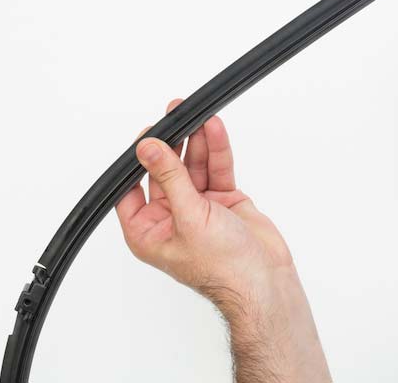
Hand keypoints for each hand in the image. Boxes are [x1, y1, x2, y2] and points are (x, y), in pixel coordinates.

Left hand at [115, 99, 330, 381]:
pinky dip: (217, 150)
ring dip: (196, 141)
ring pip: (193, 165)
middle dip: (171, 143)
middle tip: (174, 116)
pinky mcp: (223, 200)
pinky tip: (214, 130)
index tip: (146, 136)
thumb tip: (148, 149)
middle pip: (166, 170)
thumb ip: (170, 178)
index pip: (132, 189)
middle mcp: (171, 218)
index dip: (138, 161)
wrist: (265, 280)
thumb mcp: (189, 217)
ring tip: (197, 116)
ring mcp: (198, 207)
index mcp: (148, 232)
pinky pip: (217, 168)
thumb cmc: (223, 269)